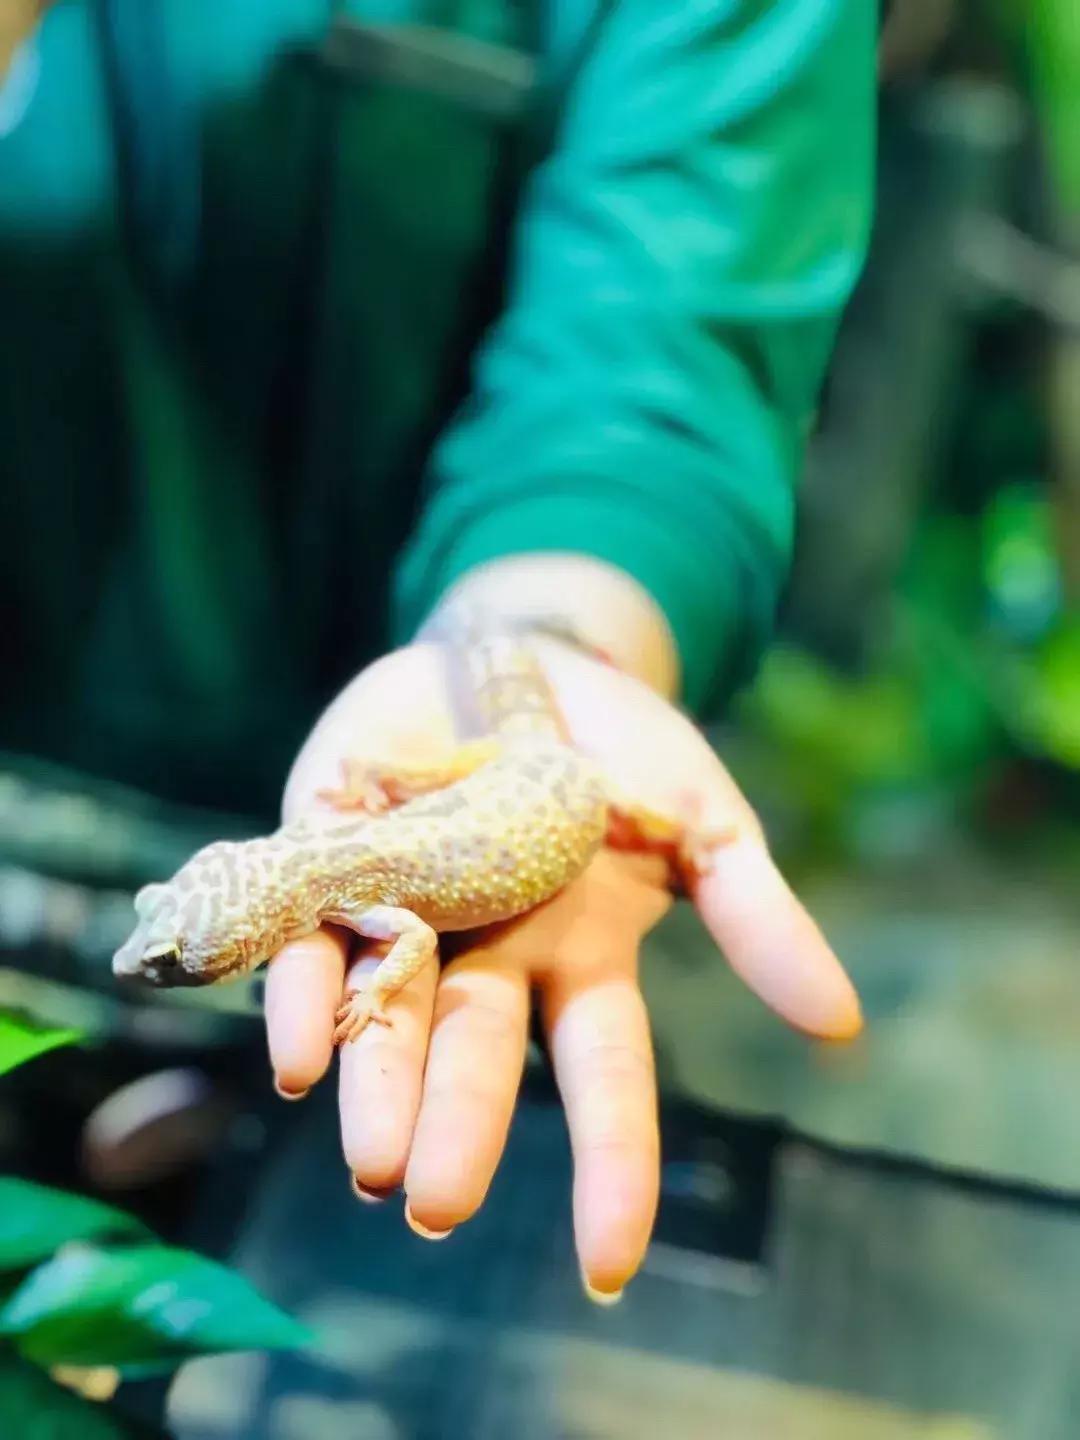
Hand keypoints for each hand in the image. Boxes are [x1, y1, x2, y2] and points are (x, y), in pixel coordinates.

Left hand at [265, 639, 860, 1300]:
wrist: (524, 650)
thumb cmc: (625, 750)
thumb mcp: (705, 823)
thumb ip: (756, 915)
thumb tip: (843, 1027)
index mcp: (582, 954)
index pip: (605, 1074)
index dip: (610, 1166)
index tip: (610, 1268)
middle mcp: (489, 951)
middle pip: (477, 1049)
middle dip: (461, 1124)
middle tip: (435, 1206)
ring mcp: (409, 907)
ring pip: (388, 1012)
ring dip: (375, 1083)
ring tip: (370, 1160)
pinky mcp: (335, 853)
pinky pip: (313, 939)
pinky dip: (305, 995)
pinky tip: (294, 1055)